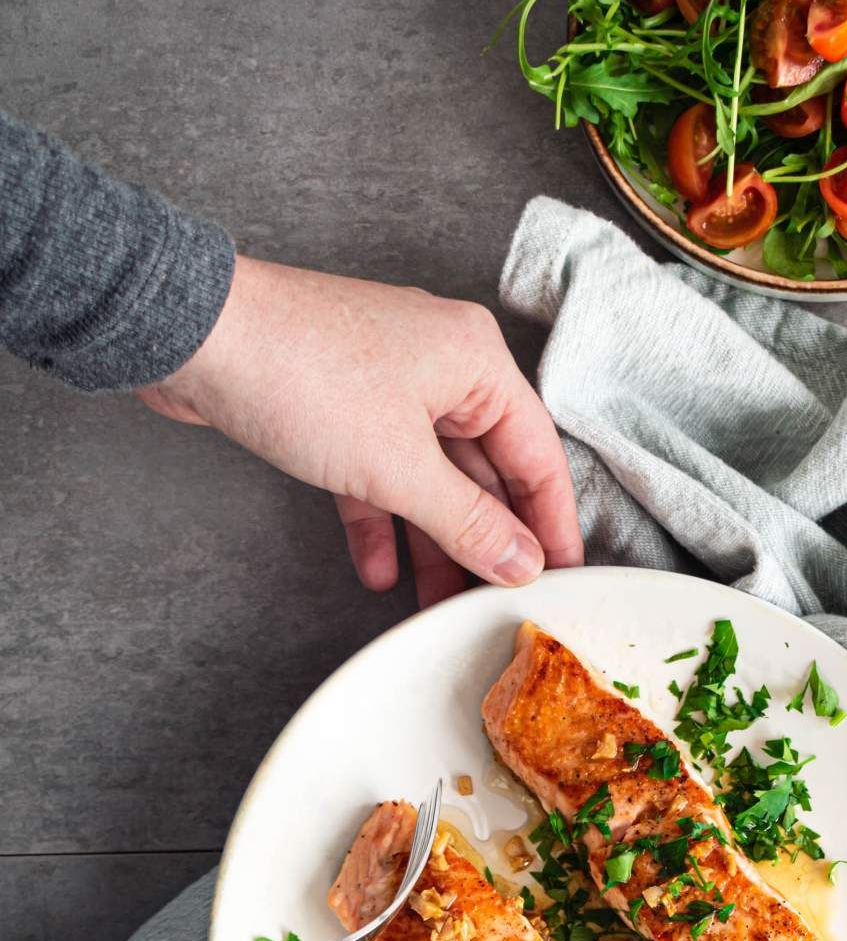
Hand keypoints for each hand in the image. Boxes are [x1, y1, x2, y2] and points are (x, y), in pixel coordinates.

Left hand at [137, 255, 582, 606]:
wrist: (192, 335)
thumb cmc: (302, 373)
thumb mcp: (400, 467)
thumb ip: (469, 522)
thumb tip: (521, 562)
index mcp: (476, 361)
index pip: (537, 455)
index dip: (551, 523)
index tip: (560, 577)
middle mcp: (441, 365)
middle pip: (484, 470)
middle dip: (486, 540)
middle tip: (497, 600)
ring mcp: (387, 384)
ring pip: (429, 477)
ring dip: (432, 541)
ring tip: (437, 604)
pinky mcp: (339, 404)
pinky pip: (378, 473)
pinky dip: (380, 520)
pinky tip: (377, 571)